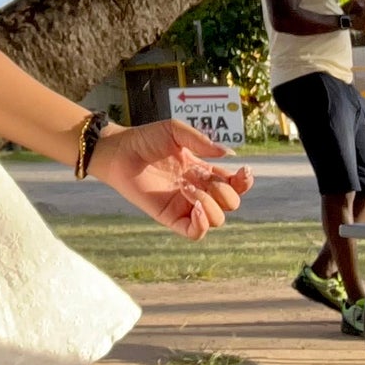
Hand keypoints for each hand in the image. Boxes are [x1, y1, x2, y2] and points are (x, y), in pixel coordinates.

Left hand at [88, 119, 253, 239]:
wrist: (119, 150)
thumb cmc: (145, 139)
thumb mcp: (176, 131)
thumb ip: (201, 141)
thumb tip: (229, 154)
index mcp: (204, 171)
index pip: (235, 184)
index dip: (244, 182)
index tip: (244, 172)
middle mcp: (198, 190)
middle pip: (231, 203)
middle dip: (226, 192)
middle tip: (203, 177)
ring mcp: (185, 205)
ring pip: (217, 220)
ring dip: (211, 204)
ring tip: (188, 187)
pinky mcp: (170, 217)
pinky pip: (195, 233)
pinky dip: (202, 224)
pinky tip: (195, 206)